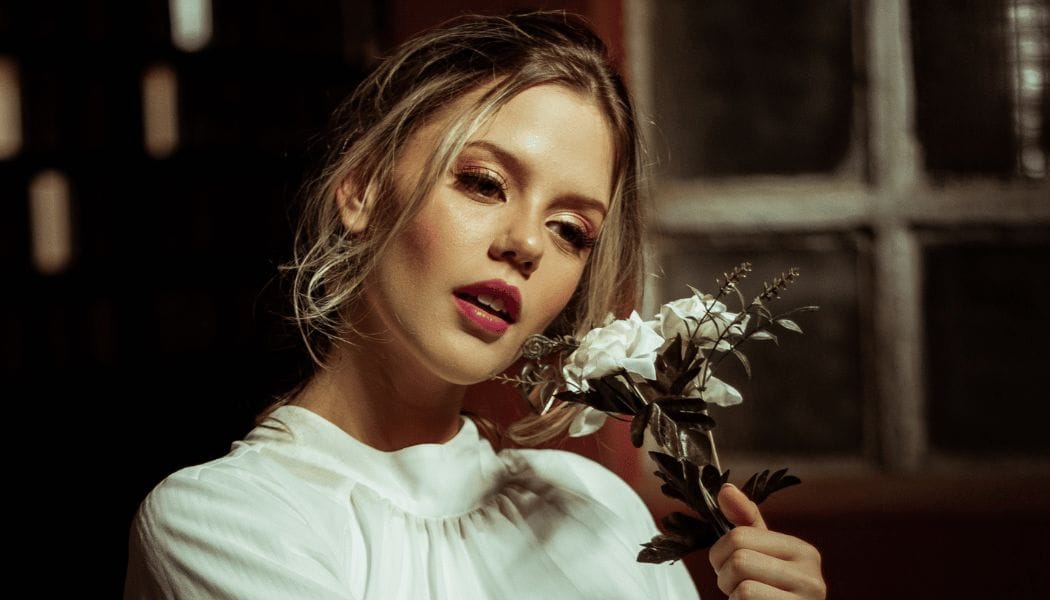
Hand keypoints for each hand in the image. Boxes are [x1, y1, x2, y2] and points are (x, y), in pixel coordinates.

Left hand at [708, 484, 825, 598]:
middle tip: (736, 588)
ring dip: (731, 597)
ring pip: (741, 588)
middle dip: (724, 577)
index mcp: (804, 552)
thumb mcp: (761, 555)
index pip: (739, 535)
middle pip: (738, 559)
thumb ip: (745, 524)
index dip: (720, 553)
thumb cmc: (770, 594)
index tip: (730, 567)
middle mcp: (811, 577)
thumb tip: (726, 489)